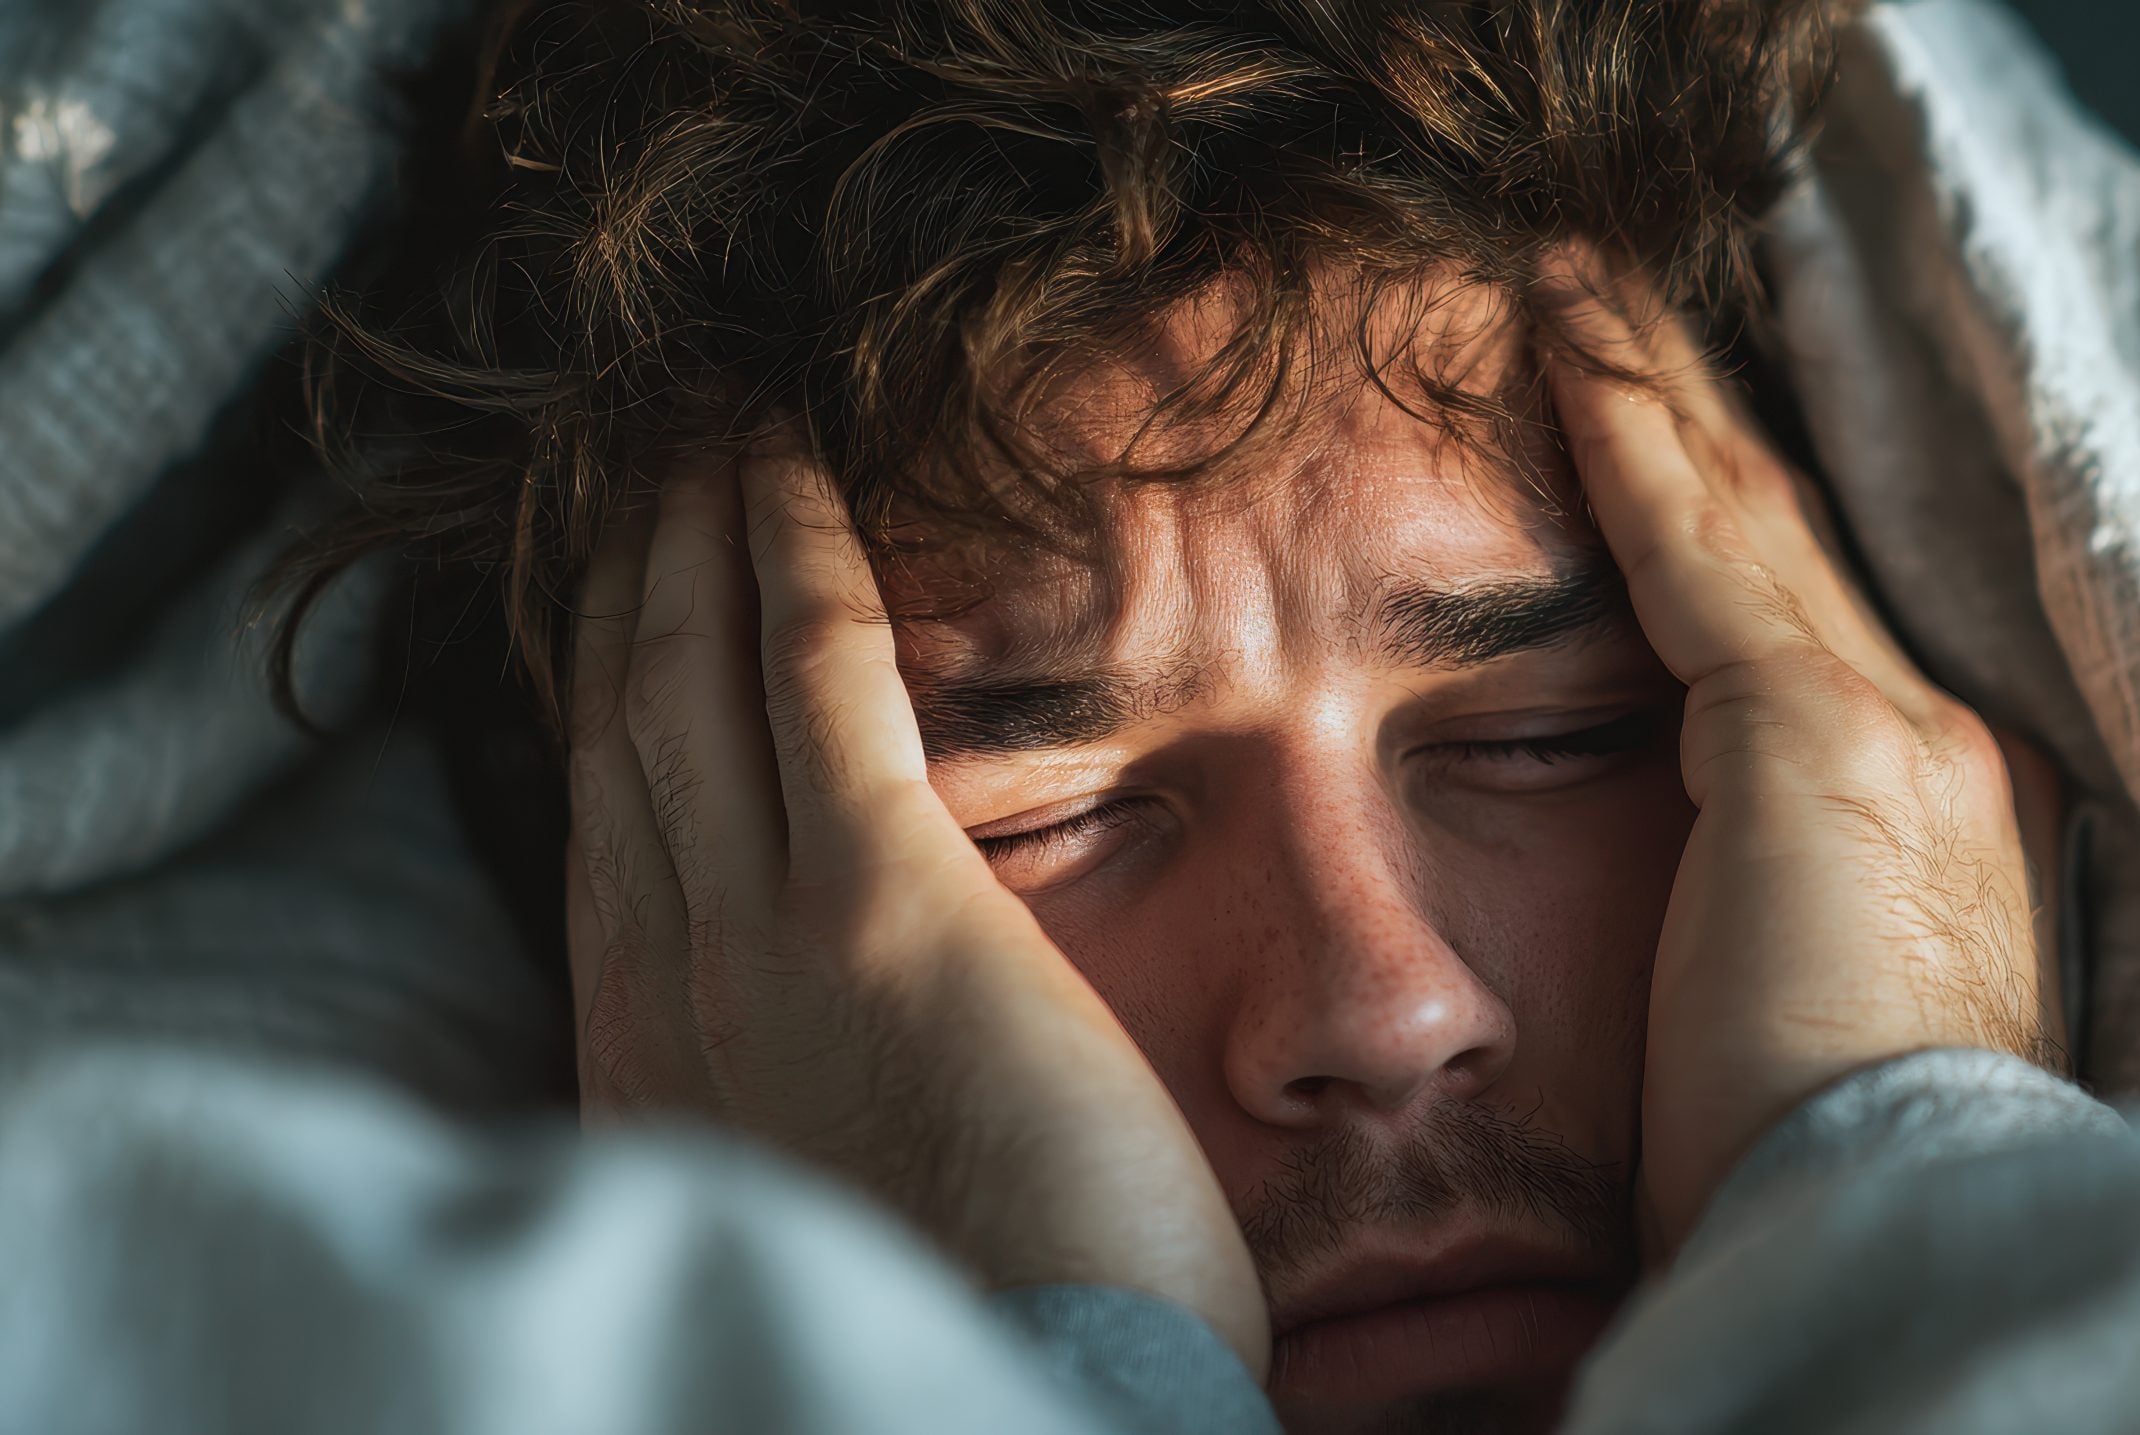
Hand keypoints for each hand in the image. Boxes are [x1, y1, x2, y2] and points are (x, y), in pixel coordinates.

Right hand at [562, 443, 1267, 1374]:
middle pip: (624, 724)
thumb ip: (797, 1074)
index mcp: (655, 1054)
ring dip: (691, 530)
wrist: (1023, 1396)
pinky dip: (794, 555)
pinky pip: (815, 676)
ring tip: (700, 419)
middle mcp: (666, 980)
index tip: (613, 583)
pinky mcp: (877, 904)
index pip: (607, 818)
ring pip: (692, 675)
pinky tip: (789, 462)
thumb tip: (837, 1014)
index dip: (600, 680)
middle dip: (625, 575)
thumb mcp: (822, 1190)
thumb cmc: (970, 1313)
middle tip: (637, 455)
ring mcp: (755, 934)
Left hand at [1541, 257, 2066, 1253]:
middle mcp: (1953, 744)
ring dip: (1652, 387)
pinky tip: (1557, 341)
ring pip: (1745, 509)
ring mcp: (1898, 728)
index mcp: (1954, 820)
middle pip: (1792, 538)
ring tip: (1572, 285)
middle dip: (1700, 418)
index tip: (1676, 443)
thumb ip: (1762, 918)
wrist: (1889, 1239)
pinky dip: (1619, 434)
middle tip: (1615, 302)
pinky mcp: (1812, 735)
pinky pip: (1687, 542)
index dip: (1742, 516)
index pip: (1818, 623)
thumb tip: (1696, 908)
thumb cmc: (1811, 1177)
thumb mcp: (1793, 1020)